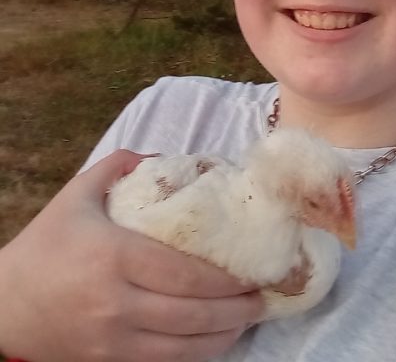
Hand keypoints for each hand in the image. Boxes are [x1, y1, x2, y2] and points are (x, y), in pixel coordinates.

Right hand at [0, 150, 262, 361]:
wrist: (5, 307)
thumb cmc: (47, 246)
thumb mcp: (78, 194)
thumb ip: (120, 166)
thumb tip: (166, 158)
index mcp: (114, 257)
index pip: (183, 273)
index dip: (225, 278)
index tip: (253, 270)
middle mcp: (117, 303)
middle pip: (192, 314)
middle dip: (237, 308)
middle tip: (264, 294)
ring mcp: (113, 341)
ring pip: (184, 348)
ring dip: (225, 335)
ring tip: (251, 317)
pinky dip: (198, 355)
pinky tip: (218, 340)